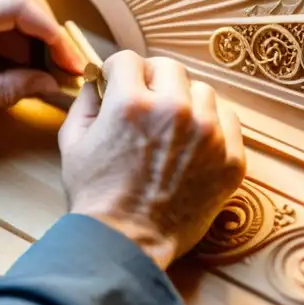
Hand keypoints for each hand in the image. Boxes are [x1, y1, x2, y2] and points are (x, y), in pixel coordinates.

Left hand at [0, 0, 88, 130]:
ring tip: (38, 52)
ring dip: (31, 13)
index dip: (52, 32)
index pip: (19, 6)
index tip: (65, 60)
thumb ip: (3, 90)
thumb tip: (46, 83)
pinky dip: (11, 9)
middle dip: (46, 21)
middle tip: (58, 58)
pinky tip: (13, 42)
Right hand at [58, 51, 246, 269]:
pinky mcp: (230, 160)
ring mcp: (208, 136)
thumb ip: (86, 101)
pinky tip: (193, 144)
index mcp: (131, 104)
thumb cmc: (95, 196)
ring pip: (202, 91)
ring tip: (171, 127)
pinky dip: (212, 126)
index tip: (118, 84)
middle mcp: (174, 112)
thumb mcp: (72, 142)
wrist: (126, 244)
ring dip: (185, 101)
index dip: (118, 72)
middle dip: (152, 81)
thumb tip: (98, 80)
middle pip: (170, 68)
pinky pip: (228, 121)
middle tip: (146, 103)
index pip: (129, 60)